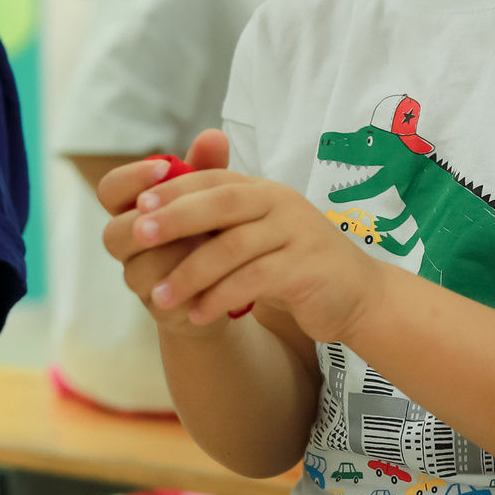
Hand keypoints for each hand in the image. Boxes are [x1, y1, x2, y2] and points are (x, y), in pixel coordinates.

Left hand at [106, 134, 381, 340]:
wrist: (357, 295)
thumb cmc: (294, 265)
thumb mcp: (256, 237)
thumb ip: (217, 225)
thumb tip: (151, 219)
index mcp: (265, 191)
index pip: (214, 179)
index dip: (175, 189)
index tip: (137, 206)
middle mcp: (282, 203)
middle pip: (223, 203)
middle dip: (177, 218)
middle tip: (139, 237)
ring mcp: (298, 234)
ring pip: (234, 247)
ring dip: (191, 273)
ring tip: (159, 298)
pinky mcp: (307, 268)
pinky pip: (255, 281)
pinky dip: (221, 299)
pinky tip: (198, 315)